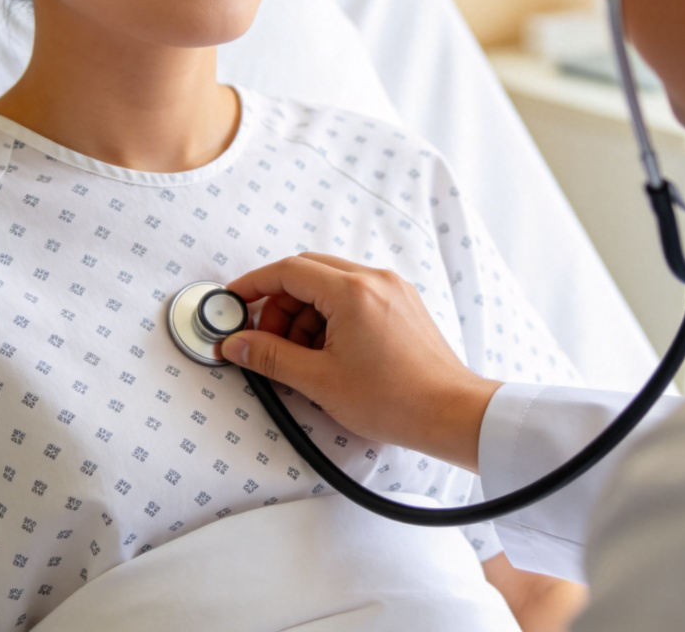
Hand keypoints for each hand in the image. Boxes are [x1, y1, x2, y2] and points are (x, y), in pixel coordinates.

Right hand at [222, 253, 500, 471]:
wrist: (451, 414)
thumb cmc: (396, 400)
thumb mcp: (319, 381)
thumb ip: (271, 357)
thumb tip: (237, 344)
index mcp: (352, 291)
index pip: (288, 271)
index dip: (254, 284)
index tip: (234, 300)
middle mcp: (374, 280)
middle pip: (308, 273)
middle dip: (279, 304)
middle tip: (265, 340)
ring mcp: (391, 289)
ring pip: (331, 284)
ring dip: (305, 313)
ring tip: (300, 356)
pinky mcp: (401, 303)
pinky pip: (354, 295)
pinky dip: (331, 316)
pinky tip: (326, 352)